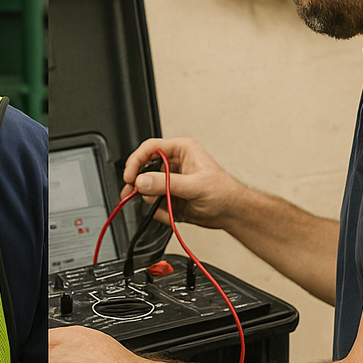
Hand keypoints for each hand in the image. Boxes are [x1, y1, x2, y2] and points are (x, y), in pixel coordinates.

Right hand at [122, 137, 247, 229]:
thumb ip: (166, 183)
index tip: (130, 176)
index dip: (136, 161)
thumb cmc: (225, 193)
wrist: (232, 213)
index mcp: (181, 150)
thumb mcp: (195, 185)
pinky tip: (170, 213)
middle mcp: (174, 163)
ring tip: (161, 206)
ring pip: (146, 187)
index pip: (149, 149)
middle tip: (133, 193)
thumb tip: (143, 181)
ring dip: (150, 199)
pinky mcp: (170, 196)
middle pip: (144, 168)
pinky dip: (158, 210)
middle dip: (139, 184)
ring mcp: (171, 181)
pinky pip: (153, 202)